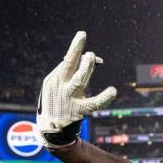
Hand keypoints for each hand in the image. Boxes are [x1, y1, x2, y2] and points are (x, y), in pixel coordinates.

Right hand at [37, 31, 115, 148]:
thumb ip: (76, 72)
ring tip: (92, 57)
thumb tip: (96, 58)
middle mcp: (60, 86)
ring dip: (85, 68)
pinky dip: (103, 97)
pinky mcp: (78, 110)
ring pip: (78, 81)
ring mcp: (68, 98)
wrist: (49, 128)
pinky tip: (112, 91)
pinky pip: (93, 104)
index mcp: (55, 79)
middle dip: (77, 53)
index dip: (76, 48)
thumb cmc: (58, 101)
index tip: (82, 35)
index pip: (68, 61)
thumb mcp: (61, 85)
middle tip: (89, 51)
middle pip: (69, 66)